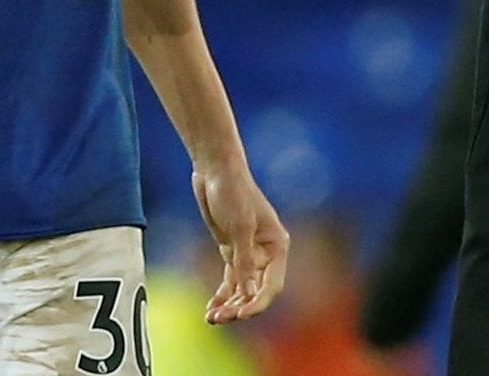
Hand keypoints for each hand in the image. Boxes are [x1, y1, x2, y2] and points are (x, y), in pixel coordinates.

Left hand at [192, 163, 289, 322]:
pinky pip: (231, 281)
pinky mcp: (232, 251)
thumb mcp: (239, 226)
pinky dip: (222, 295)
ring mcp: (248, 253)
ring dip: (230, 305)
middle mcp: (266, 253)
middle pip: (257, 291)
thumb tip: (249, 292)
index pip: (272, 285)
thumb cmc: (233, 192)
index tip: (240, 315)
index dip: (258, 303)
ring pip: (243, 289)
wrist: (215, 170)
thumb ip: (244, 260)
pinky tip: (211, 309)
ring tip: (212, 317)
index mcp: (277, 246)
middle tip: (220, 318)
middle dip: (240, 307)